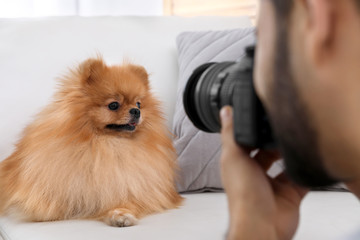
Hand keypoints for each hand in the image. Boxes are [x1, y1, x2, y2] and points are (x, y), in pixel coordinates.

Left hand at [220, 106, 308, 239]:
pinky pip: (300, 179)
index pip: (245, 143)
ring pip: (284, 165)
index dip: (253, 132)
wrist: (262, 224)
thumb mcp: (234, 157)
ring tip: (295, 143)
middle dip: (274, 142)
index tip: (262, 118)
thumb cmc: (243, 195)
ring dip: (290, 155)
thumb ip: (230, 134)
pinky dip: (305, 171)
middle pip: (266, 153)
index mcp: (238, 165)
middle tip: (282, 131)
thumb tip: (225, 112)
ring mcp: (272, 185)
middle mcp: (254, 174)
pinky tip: (306, 161)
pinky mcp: (289, 195)